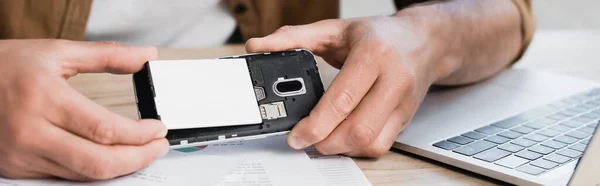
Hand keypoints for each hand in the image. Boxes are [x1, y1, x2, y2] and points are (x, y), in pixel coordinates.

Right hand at [0, 40, 168, 179]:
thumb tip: (145, 55)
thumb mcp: (56, 52)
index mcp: (44, 98)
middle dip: (137, 159)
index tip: (158, 128)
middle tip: (157, 148)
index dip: (140, 134)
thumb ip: (106, 57)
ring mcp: (22, 155)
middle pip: (98, 162)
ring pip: (83, 176)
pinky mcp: (17, 169)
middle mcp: (32, 131)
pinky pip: (64, 178)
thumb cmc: (4, 66)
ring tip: (140, 153)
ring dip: (119, 169)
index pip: (105, 128)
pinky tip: (109, 159)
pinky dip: (92, 171)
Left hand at [246, 16, 445, 156]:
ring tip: (321, 140)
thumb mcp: (336, 28)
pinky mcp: (406, 118)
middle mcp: (393, 80)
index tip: (296, 135)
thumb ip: (294, 37)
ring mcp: (402, 102)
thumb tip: (259, 45)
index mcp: (373, 54)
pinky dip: (357, 149)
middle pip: (358, 129)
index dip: (316, 124)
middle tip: (304, 140)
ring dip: (340, 149)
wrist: (424, 41)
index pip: (343, 99)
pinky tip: (343, 139)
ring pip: (371, 142)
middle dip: (325, 142)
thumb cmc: (380, 35)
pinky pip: (381, 146)